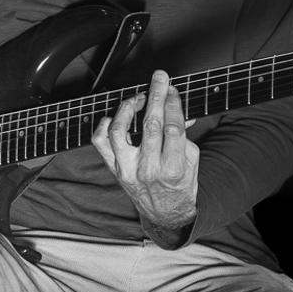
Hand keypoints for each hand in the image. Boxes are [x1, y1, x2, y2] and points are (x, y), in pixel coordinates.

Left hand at [92, 70, 198, 230]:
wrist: (165, 213)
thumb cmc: (180, 184)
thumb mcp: (192, 159)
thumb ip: (185, 134)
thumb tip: (181, 109)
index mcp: (172, 168)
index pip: (172, 128)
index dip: (172, 104)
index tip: (172, 89)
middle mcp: (147, 169)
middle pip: (150, 125)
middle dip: (155, 96)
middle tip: (159, 78)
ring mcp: (127, 170)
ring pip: (119, 132)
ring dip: (128, 109)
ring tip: (137, 98)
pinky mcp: (115, 169)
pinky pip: (101, 143)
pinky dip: (105, 125)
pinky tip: (115, 116)